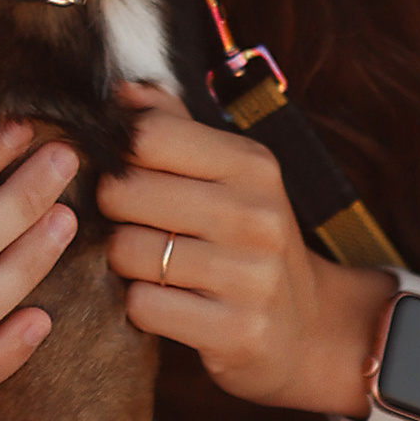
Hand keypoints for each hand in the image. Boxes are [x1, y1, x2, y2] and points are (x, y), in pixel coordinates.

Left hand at [95, 87, 385, 412]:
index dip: (118, 154)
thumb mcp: (229, 174)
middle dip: (111, 211)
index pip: (150, 134)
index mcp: (252, 164)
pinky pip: (144, 307)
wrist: (308, 326)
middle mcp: (257, 214)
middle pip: (127, 191)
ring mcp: (252, 276)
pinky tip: (164, 302)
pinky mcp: (238, 331)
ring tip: (146, 264)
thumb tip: (122, 89)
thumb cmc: (249, 239)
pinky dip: (139, 306)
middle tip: (128, 224)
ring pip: (129, 251)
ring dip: (122, 262)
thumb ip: (175, 127)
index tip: (123, 173)